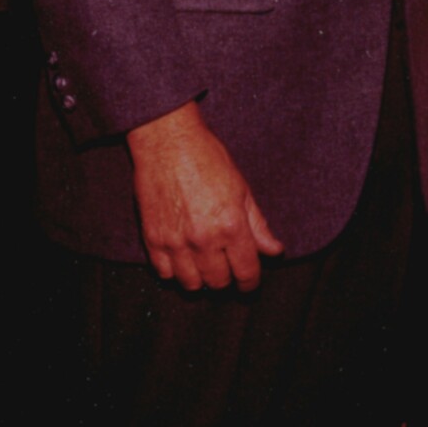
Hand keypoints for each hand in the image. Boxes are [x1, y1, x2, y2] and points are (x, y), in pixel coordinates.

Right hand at [127, 101, 282, 290]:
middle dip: (227, 277)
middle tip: (227, 264)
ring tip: (204, 262)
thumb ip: (258, 225)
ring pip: (191, 284)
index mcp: (231, 225)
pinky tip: (182, 256)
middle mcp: (204, 239)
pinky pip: (164, 273)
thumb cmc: (207, 158)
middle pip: (219, 283)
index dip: (251, 282)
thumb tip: (275, 251)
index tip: (249, 281)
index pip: (246, 272)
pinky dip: (174, 271)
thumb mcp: (241, 189)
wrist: (168, 142)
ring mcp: (175, 242)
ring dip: (201, 278)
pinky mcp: (152, 240)